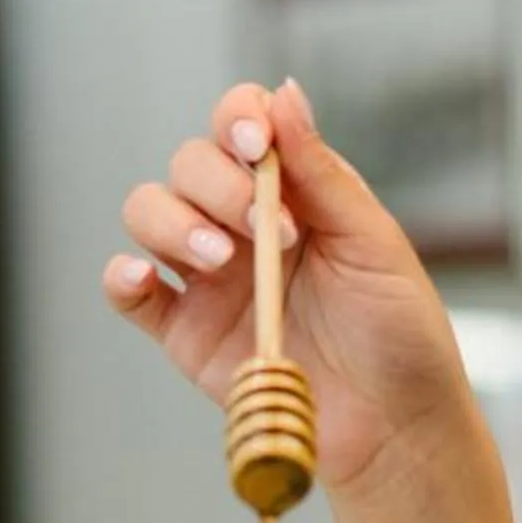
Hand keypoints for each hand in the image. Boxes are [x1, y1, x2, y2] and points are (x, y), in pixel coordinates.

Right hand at [105, 79, 478, 494]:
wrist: (393, 431)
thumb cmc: (399, 335)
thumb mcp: (372, 242)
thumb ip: (322, 173)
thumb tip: (283, 91)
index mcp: (294, 193)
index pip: (243, 126)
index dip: (237, 118)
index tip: (257, 143)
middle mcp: (243, 226)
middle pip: (190, 165)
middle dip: (219, 184)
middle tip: (270, 232)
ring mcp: (210, 279)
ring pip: (150, 214)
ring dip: (175, 223)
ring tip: (222, 261)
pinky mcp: (185, 333)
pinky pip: (131, 293)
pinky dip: (121, 277)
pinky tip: (142, 277)